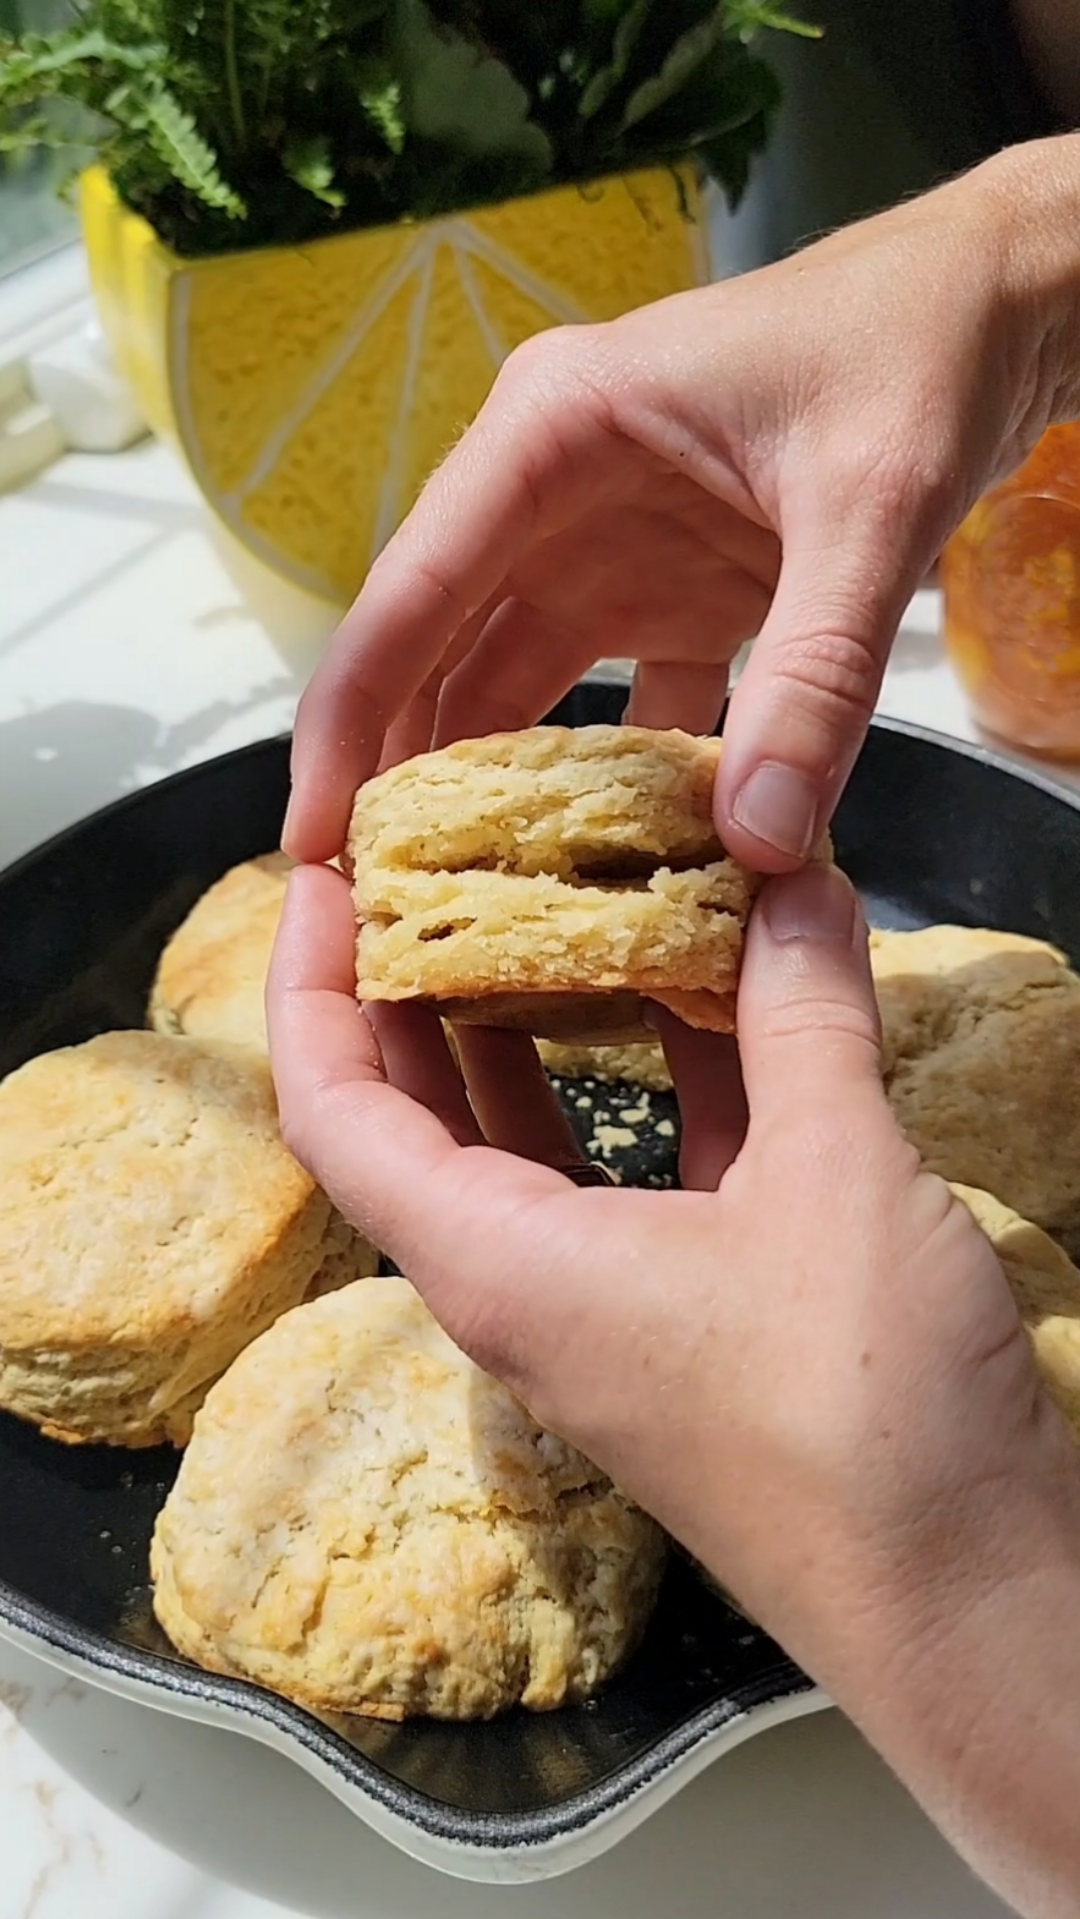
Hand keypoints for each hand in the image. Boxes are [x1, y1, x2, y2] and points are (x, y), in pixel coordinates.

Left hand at [269, 860, 1079, 1917]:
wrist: (964, 1601)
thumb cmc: (863, 1415)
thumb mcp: (833, 1179)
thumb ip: (803, 1017)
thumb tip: (796, 881)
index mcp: (497, 1263)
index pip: (336, 1110)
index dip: (308, 986)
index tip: (320, 875)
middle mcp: (525, 1285)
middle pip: (417, 1114)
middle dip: (412, 984)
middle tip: (432, 863)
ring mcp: (607, 1303)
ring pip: (532, 1137)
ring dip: (534, 1022)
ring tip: (545, 901)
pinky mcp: (690, 1315)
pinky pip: (639, 1166)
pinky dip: (655, 1077)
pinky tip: (702, 996)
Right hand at [284, 135, 1079, 873]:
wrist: (997, 305)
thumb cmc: (917, 354)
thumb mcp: (871, 509)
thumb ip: (816, 677)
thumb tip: (760, 845)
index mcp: (552, 434)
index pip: (412, 591)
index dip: (348, 720)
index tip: (311, 836)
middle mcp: (554, 493)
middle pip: (443, 651)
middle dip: (409, 775)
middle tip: (382, 907)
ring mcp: (610, 546)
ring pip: (519, 686)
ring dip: (503, 790)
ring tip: (471, 908)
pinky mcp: (671, 590)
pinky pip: (621, 703)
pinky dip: (620, 782)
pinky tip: (621, 869)